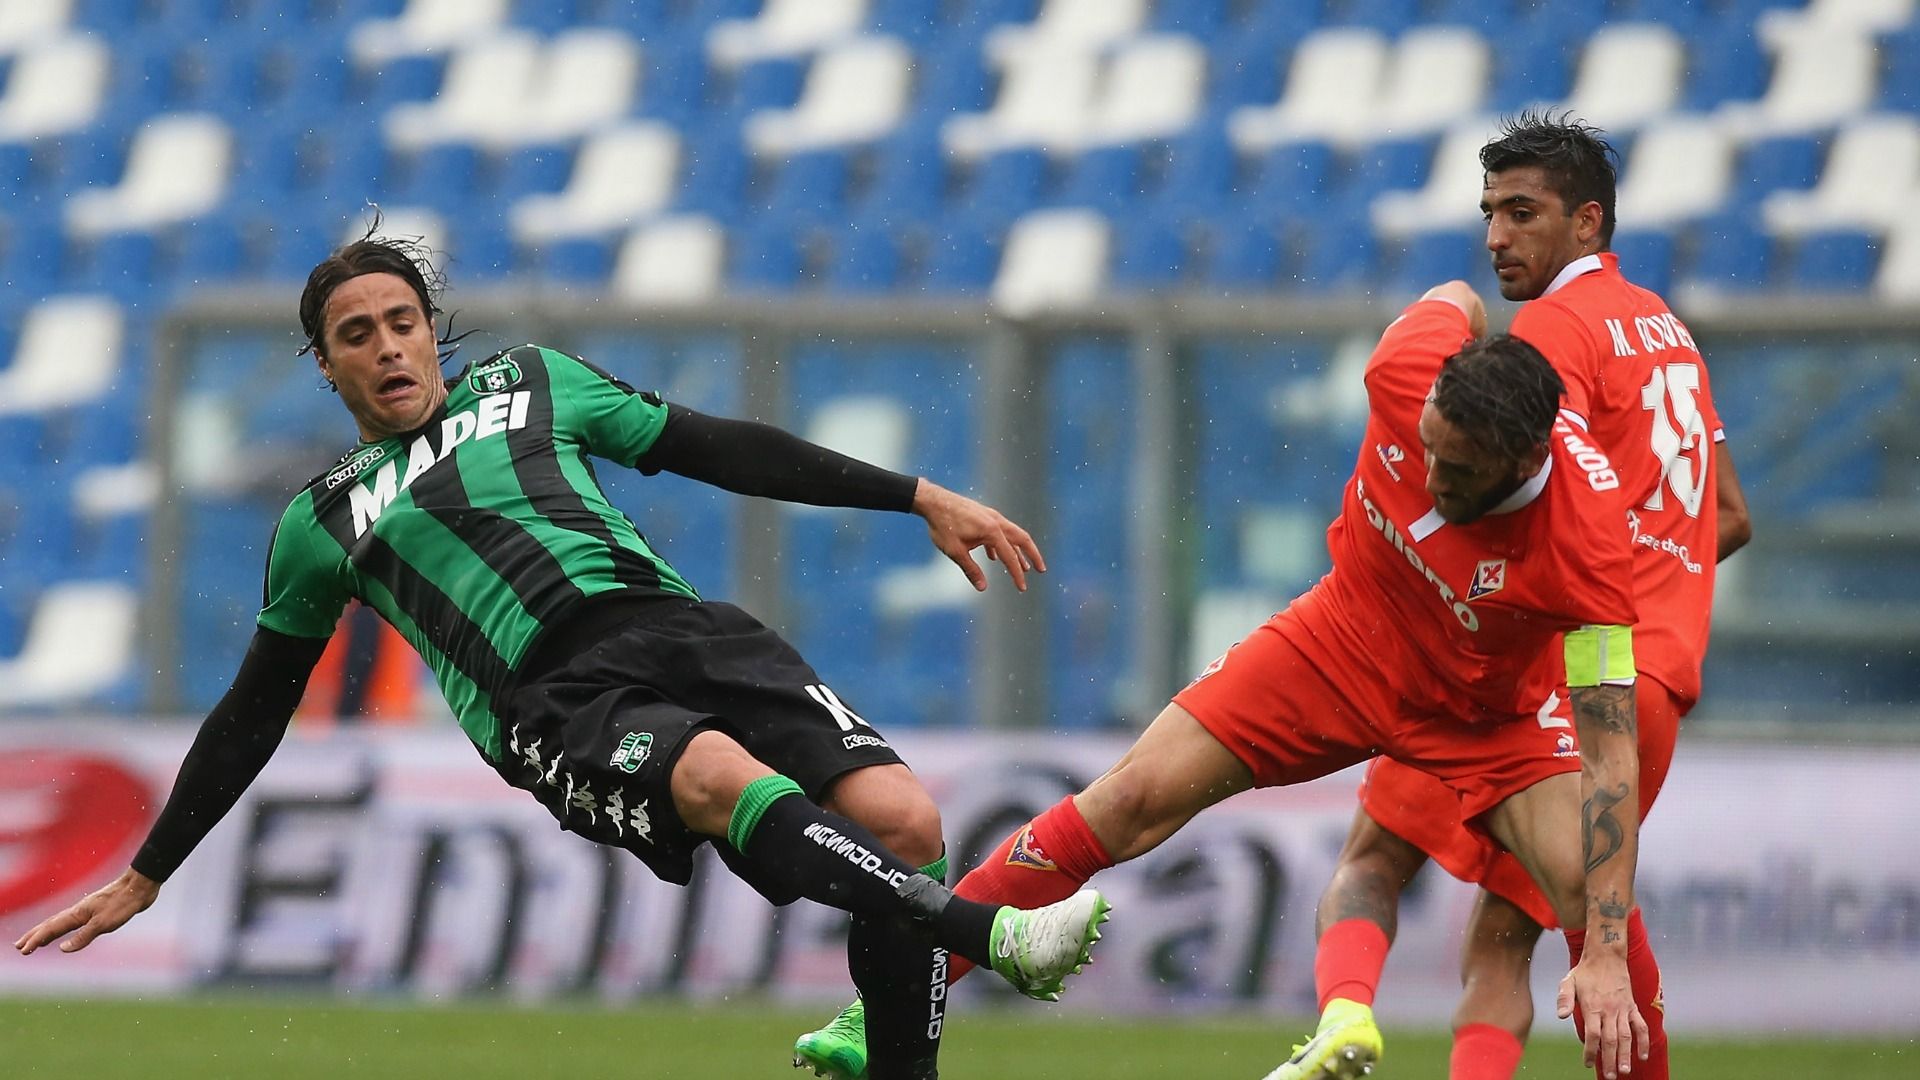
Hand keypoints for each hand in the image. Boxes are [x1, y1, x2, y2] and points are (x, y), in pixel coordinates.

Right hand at [14, 868, 158, 955]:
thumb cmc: (123, 903)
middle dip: (34, 936)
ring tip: (35, 941)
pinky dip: (62, 928)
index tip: (23, 951)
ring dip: (46, 932)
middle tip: (19, 947)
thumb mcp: (104, 923)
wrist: (140, 886)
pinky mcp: (97, 911)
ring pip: (60, 922)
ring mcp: (87, 910)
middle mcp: (78, 911)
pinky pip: (72, 922)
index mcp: (77, 914)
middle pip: (51, 925)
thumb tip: (62, 949)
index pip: (51, 929)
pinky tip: (64, 931)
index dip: (36, 940)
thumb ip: (83, 936)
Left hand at [911, 478, 1045, 591]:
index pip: (1010, 557)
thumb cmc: (943, 526)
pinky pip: (999, 531)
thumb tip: (982, 588)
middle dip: (1033, 555)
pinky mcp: (984, 515)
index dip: (1017, 574)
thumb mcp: (955, 551)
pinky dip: (1002, 545)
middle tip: (1042, 570)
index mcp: (992, 531)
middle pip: (1022, 539)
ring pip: (1011, 535)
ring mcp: (991, 516)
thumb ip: (971, 570)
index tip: (1022, 588)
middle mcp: (996, 521)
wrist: (933, 501)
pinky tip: (994, 557)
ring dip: (1018, 551)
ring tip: (1024, 567)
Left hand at [1556, 949, 1648, 1078]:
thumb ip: (1564, 999)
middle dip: (1609, 1059)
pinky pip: (1640, 1026)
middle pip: (1610, 1039)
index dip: (1591, 1051)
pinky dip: (1642, 1041)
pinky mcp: (1632, 1006)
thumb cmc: (1584, 971)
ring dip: (1626, 1054)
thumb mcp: (1568, 981)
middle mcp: (1609, 1010)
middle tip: (1610, 1076)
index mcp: (1592, 1006)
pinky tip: (1642, 1055)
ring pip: (1626, 1036)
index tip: (1588, 1064)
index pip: (1592, 1034)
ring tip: (1624, 1071)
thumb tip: (1561, 1016)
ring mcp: (1622, 1009)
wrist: (1606, 956)